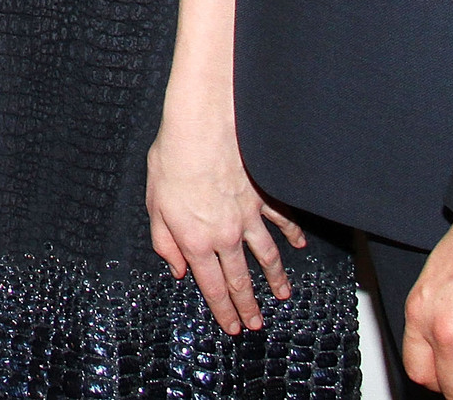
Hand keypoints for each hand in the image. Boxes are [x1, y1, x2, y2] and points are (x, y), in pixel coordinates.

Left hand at [146, 109, 304, 334]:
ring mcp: (248, 216)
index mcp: (196, 240)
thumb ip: (165, 241)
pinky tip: (298, 245)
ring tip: (281, 295)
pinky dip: (292, 234)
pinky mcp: (263, 195)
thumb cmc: (172, 158)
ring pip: (266, 256)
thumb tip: (177, 269)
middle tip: (255, 324)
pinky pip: (281, 220)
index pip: (212, 286)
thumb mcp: (154, 203)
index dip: (223, 310)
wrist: (201, 125)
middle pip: (240, 279)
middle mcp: (226, 235)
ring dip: (275, 279)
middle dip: (248, 306)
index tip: (232, 326)